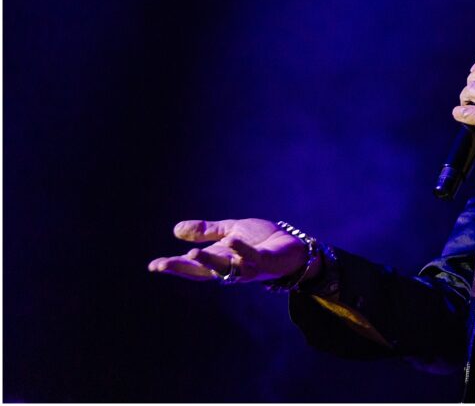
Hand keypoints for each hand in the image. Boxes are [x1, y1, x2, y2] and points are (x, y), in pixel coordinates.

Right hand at [148, 218, 311, 283]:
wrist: (293, 247)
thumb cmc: (262, 241)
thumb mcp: (230, 231)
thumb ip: (206, 231)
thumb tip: (175, 230)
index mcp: (220, 259)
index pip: (193, 266)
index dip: (174, 266)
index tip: (153, 265)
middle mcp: (231, 267)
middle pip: (204, 271)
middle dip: (184, 268)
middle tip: (163, 265)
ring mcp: (248, 267)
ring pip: (226, 269)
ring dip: (209, 262)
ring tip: (192, 254)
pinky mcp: (266, 261)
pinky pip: (252, 257)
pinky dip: (242, 249)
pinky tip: (232, 240)